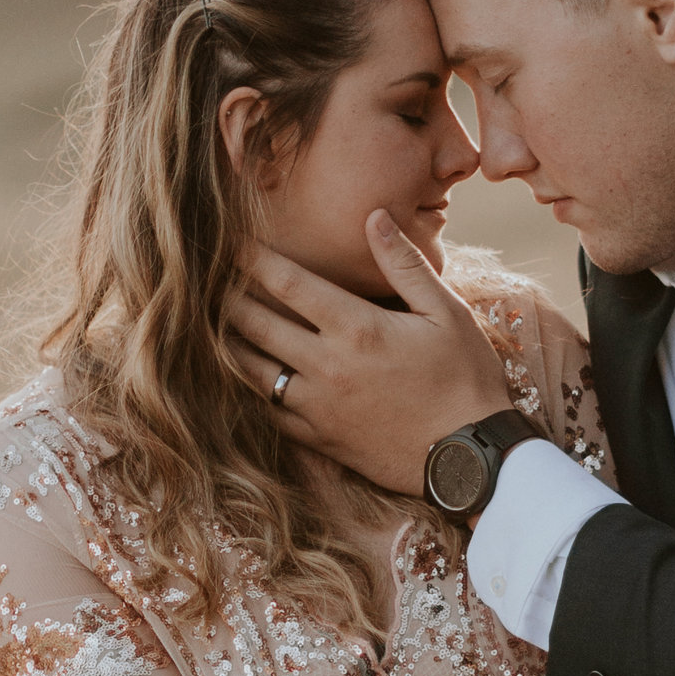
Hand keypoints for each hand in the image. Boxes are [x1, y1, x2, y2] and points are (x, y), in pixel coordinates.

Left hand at [225, 214, 509, 493]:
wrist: (469, 458)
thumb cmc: (465, 378)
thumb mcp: (446, 312)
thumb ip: (404, 264)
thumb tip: (374, 217)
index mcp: (355, 328)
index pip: (287, 284)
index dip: (253, 259)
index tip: (231, 243)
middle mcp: (326, 366)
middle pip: (255, 324)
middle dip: (226, 297)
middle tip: (205, 279)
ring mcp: (318, 406)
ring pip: (251, 370)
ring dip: (227, 342)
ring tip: (210, 322)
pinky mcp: (318, 439)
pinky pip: (268, 411)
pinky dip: (248, 389)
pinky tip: (242, 375)